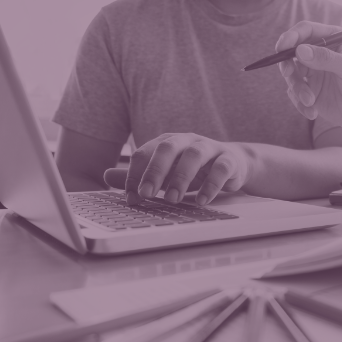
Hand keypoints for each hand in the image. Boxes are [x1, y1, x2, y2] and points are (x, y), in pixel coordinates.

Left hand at [103, 133, 250, 204]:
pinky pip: (220, 169)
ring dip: (182, 178)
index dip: (135, 175)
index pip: (145, 153)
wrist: (233, 164)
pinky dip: (211, 186)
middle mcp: (187, 140)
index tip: (132, 198)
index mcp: (167, 142)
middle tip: (147, 195)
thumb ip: (140, 175)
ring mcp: (209, 148)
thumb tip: (107, 176)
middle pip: (167, 148)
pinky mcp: (229, 160)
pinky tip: (201, 201)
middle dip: (154, 171)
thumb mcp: (166, 173)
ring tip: (173, 200)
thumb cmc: (195, 169)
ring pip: (194, 156)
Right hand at [276, 21, 341, 131]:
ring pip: (291, 76)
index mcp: (331, 40)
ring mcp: (312, 73)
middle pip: (291, 52)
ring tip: (311, 101)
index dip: (292, 36)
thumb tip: (300, 51)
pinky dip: (300, 104)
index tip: (282, 47)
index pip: (306, 31)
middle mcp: (319, 54)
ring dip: (297, 89)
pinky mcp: (309, 91)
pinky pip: (294, 95)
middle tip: (289, 75)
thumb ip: (328, 58)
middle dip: (287, 64)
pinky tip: (313, 112)